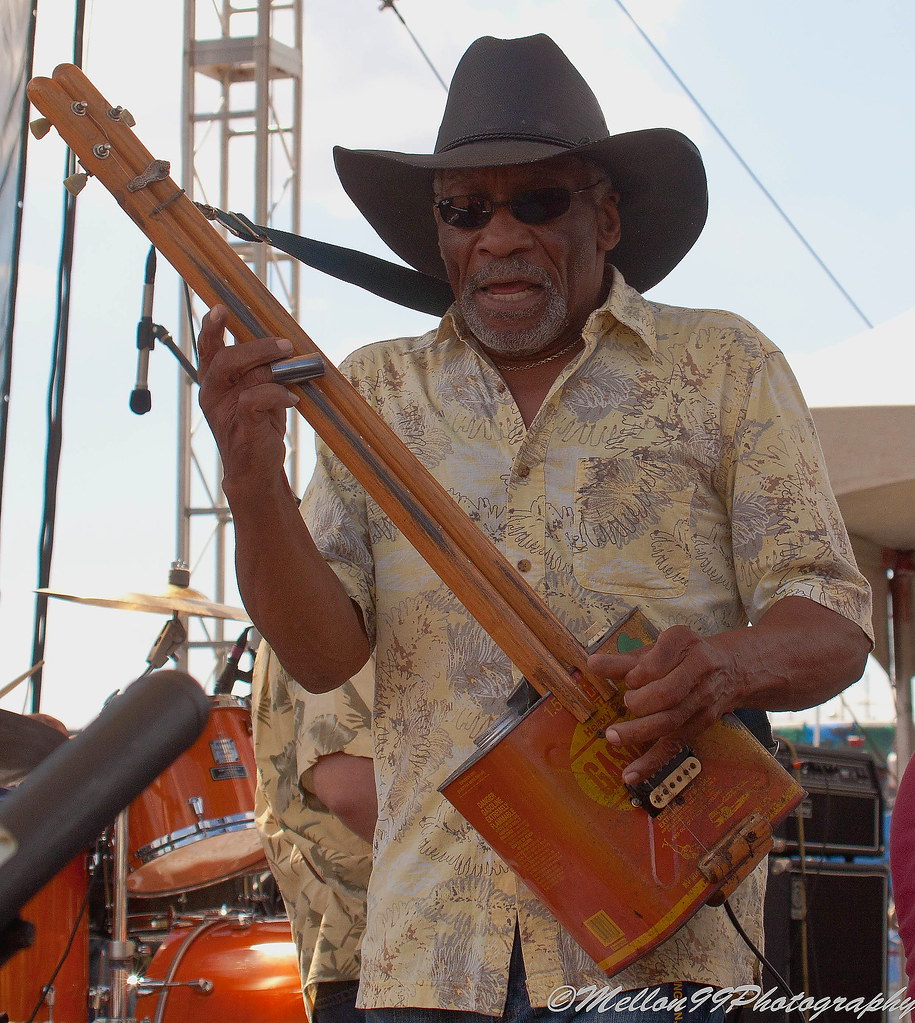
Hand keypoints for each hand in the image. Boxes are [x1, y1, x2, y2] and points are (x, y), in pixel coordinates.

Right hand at [197, 305, 300, 490]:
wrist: (254, 469)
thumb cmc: (257, 427)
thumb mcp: (259, 393)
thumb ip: (262, 371)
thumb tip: (283, 346)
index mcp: (214, 381)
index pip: (208, 349)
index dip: (212, 328)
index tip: (220, 309)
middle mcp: (213, 392)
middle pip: (224, 357)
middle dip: (255, 346)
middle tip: (284, 344)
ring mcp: (224, 409)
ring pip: (242, 374)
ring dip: (272, 365)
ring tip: (292, 362)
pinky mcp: (240, 423)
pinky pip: (255, 397)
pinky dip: (276, 393)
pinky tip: (291, 398)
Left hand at [587, 625, 741, 785]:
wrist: (730, 669)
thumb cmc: (681, 656)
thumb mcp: (656, 650)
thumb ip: (624, 660)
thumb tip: (592, 664)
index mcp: (683, 644)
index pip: (658, 662)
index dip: (639, 674)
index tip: (628, 679)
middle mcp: (698, 671)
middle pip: (668, 693)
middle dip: (641, 701)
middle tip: (626, 702)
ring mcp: (701, 701)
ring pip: (670, 721)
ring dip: (639, 731)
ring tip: (613, 736)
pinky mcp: (699, 725)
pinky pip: (674, 745)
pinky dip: (651, 762)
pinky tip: (630, 774)